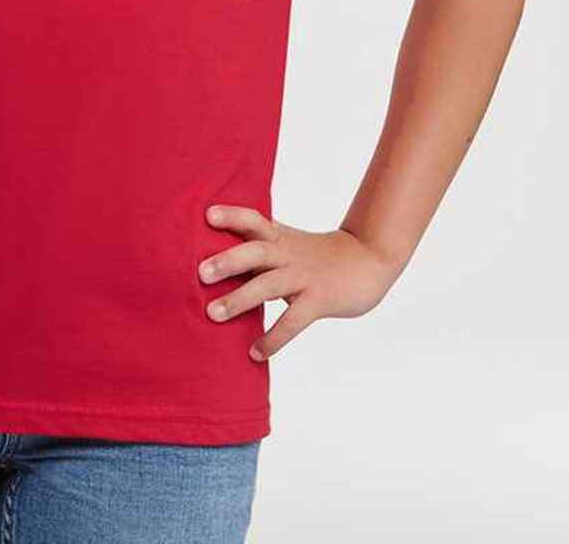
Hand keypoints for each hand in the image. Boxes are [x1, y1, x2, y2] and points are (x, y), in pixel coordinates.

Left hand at [198, 205, 402, 360]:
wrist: (368, 259)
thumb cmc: (317, 255)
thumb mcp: (288, 244)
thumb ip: (258, 250)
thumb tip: (216, 263)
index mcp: (279, 238)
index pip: (253, 220)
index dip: (231, 216)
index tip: (206, 215)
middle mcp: (288, 254)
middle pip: (256, 251)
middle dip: (228, 261)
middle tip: (200, 273)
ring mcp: (304, 277)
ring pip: (268, 285)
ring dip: (239, 299)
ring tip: (212, 314)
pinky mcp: (319, 300)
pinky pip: (293, 320)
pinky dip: (273, 338)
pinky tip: (255, 352)